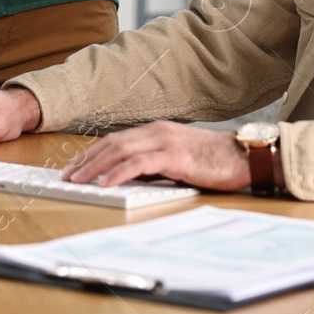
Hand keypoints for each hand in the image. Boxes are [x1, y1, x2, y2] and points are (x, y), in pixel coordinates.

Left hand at [59, 121, 250, 190]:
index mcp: (157, 130)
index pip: (116, 140)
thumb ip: (155, 163)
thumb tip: (130, 177)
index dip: (93, 153)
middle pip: (112, 143)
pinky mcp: (174, 156)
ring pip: (120, 150)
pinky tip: (106, 183)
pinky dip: (118, 172)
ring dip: (95, 166)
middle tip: (69, 175)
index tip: (76, 167)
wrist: (244, 156)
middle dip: (87, 160)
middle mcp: (157, 131)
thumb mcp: (178, 159)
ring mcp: (165, 141)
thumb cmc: (215, 160)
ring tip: (79, 180)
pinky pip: (139, 164)